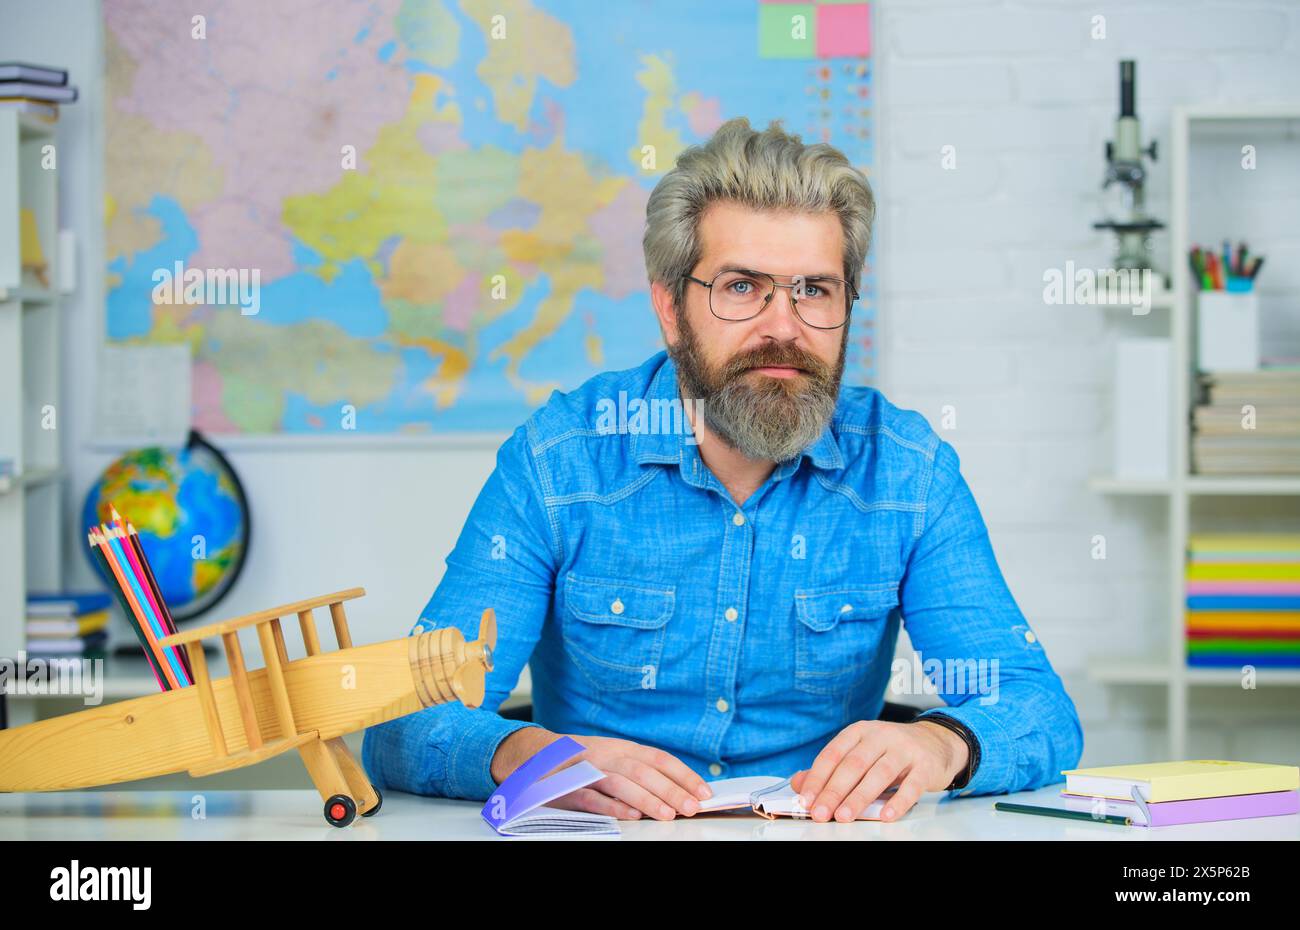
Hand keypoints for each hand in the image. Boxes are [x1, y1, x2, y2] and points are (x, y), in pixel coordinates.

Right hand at [491, 729, 711, 820]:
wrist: (534, 757)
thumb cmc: (581, 762)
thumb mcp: (613, 758)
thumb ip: (641, 771)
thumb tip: (680, 789)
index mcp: (622, 748)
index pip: (660, 759)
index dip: (684, 775)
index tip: (704, 791)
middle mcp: (607, 755)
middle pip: (644, 771)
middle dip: (671, 789)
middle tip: (692, 806)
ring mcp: (588, 771)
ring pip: (622, 782)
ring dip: (647, 798)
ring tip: (668, 814)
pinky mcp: (569, 789)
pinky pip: (593, 797)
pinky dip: (612, 806)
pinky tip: (630, 815)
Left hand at [789, 720, 967, 823]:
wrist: (936, 742)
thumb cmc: (891, 751)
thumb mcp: (860, 753)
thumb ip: (831, 769)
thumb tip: (799, 784)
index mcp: (860, 731)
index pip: (833, 754)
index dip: (817, 778)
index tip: (806, 799)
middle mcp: (881, 736)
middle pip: (853, 764)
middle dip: (834, 790)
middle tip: (820, 812)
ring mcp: (905, 749)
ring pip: (879, 774)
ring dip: (859, 797)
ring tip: (844, 816)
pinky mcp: (926, 766)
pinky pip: (911, 785)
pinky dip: (898, 801)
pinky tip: (885, 815)